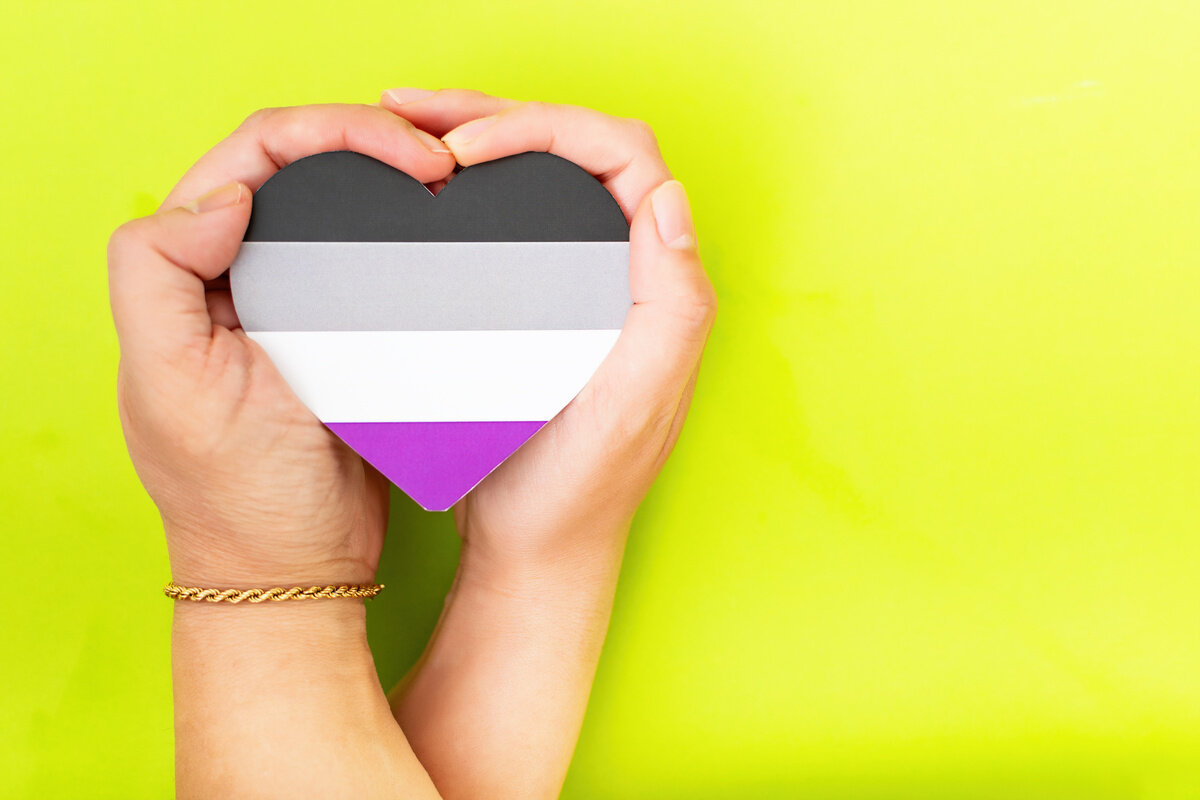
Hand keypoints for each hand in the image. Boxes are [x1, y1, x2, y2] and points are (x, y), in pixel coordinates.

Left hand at [107, 103, 455, 586]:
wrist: (300, 568)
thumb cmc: (239, 492)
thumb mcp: (173, 384)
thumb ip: (158, 271)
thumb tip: (227, 194)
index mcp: (188, 270)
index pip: (253, 156)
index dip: (331, 132)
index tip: (408, 156)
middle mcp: (236, 275)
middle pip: (301, 166)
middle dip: (370, 141)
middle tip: (440, 162)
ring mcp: (292, 304)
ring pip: (340, 207)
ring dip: (391, 182)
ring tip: (448, 185)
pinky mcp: (342, 336)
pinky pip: (371, 262)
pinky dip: (404, 238)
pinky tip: (441, 238)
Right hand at [379, 88, 715, 799]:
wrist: (536, 550)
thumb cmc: (579, 490)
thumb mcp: (633, 405)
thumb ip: (670, 306)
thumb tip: (668, 199)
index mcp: (662, 285)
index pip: (620, 158)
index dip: (546, 129)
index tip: (468, 150)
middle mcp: (630, 274)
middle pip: (577, 153)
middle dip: (498, 112)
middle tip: (413, 111)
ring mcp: (584, 287)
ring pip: (542, 179)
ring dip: (478, 135)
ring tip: (403, 127)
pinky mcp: (543, 305)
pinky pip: (515, 219)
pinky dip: (469, 187)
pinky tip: (420, 186)